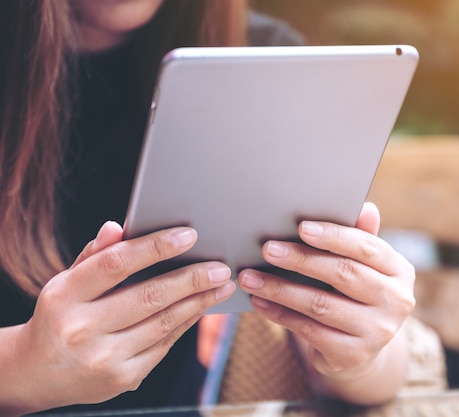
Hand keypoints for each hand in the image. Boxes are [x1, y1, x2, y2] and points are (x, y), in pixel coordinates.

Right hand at [4, 221, 234, 413]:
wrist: (35, 374)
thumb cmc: (59, 316)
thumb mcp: (65, 283)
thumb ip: (94, 255)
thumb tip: (118, 227)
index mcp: (63, 296)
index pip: (116, 263)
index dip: (156, 247)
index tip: (189, 235)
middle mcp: (81, 329)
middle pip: (149, 295)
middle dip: (192, 278)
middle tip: (221, 267)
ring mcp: (103, 358)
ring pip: (164, 322)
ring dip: (199, 301)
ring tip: (221, 285)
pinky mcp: (122, 379)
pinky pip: (165, 344)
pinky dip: (187, 322)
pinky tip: (201, 306)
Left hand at [238, 202, 415, 399]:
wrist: (359, 348)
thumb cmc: (354, 293)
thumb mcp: (362, 266)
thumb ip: (359, 238)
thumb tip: (365, 206)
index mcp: (400, 271)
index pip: (367, 247)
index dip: (334, 236)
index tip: (302, 227)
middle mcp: (397, 302)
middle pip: (343, 274)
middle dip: (301, 260)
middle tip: (268, 249)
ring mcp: (378, 331)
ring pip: (321, 304)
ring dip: (281, 289)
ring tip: (251, 277)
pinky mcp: (354, 355)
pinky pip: (309, 330)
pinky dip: (280, 314)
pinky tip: (260, 302)